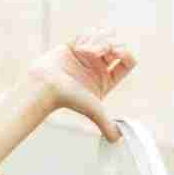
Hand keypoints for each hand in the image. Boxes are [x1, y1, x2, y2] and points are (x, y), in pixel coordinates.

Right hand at [28, 26, 135, 142]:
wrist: (45, 86)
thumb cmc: (69, 99)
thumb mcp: (95, 111)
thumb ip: (107, 125)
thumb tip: (117, 141)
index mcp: (106, 80)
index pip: (127, 61)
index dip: (127, 54)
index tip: (118, 54)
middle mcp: (98, 68)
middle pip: (118, 46)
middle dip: (113, 44)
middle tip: (103, 50)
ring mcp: (86, 56)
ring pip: (104, 37)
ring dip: (98, 39)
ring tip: (87, 50)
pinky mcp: (73, 46)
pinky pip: (88, 33)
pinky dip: (86, 37)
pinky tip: (78, 47)